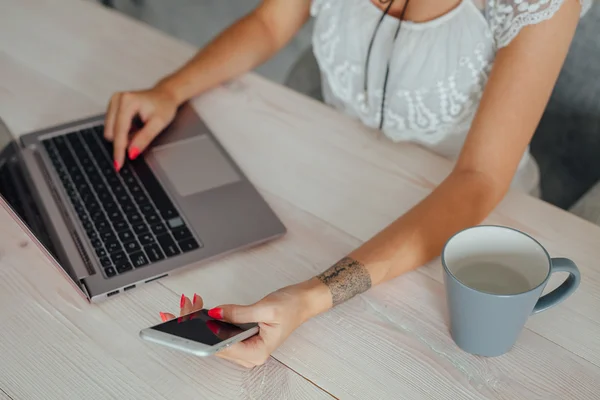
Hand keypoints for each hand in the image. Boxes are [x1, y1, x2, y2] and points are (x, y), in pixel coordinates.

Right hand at [104, 85, 178, 170]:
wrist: (166, 95)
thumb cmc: (164, 105)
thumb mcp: (159, 124)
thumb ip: (144, 138)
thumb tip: (132, 152)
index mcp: (128, 101)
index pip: (120, 131)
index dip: (119, 150)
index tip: (118, 164)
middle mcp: (117, 99)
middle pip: (112, 132)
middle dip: (124, 141)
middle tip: (141, 137)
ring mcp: (113, 101)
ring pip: (111, 130)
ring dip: (124, 136)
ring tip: (140, 129)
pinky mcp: (113, 106)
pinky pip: (113, 126)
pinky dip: (123, 131)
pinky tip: (135, 126)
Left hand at [160, 285, 313, 368]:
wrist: (305, 300)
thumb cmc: (292, 306)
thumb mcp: (265, 308)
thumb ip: (238, 313)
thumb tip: (215, 314)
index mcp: (256, 352)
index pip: (220, 347)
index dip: (200, 336)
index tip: (183, 325)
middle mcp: (249, 353)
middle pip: (213, 344)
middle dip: (195, 324)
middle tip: (185, 306)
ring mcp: (245, 346)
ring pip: (215, 337)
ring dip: (200, 321)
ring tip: (191, 304)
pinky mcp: (243, 336)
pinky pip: (221, 331)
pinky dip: (210, 320)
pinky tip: (200, 309)